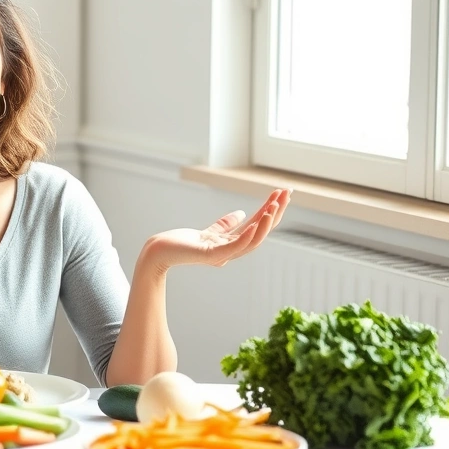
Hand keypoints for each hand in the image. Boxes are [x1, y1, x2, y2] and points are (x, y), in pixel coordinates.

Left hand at [141, 189, 290, 269]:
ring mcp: (222, 255)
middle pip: (261, 232)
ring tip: (275, 206)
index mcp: (232, 244)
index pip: (258, 225)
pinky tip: (255, 222)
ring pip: (252, 241)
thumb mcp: (208, 232)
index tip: (282, 192)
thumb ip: (225, 225)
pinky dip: (247, 236)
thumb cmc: (181, 243)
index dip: (271, 209)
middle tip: (288, 193)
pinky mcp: (211, 256)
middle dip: (276, 212)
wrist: (159, 252)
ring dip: (265, 223)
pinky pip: (234, 247)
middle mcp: (231, 252)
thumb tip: (242, 214)